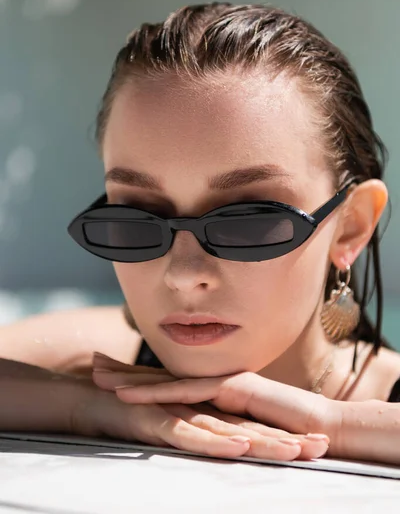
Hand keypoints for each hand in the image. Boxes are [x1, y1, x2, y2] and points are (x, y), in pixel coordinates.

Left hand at [91, 353, 330, 459]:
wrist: (319, 424)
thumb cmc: (286, 427)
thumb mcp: (241, 424)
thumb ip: (218, 420)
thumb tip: (200, 425)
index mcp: (212, 389)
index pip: (170, 382)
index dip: (141, 377)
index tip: (113, 371)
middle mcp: (212, 382)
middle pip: (161, 376)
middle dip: (126, 370)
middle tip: (93, 363)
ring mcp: (220, 384)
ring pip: (166, 381)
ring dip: (131, 380)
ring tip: (98, 376)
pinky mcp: (230, 393)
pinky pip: (186, 394)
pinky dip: (156, 394)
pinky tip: (129, 397)